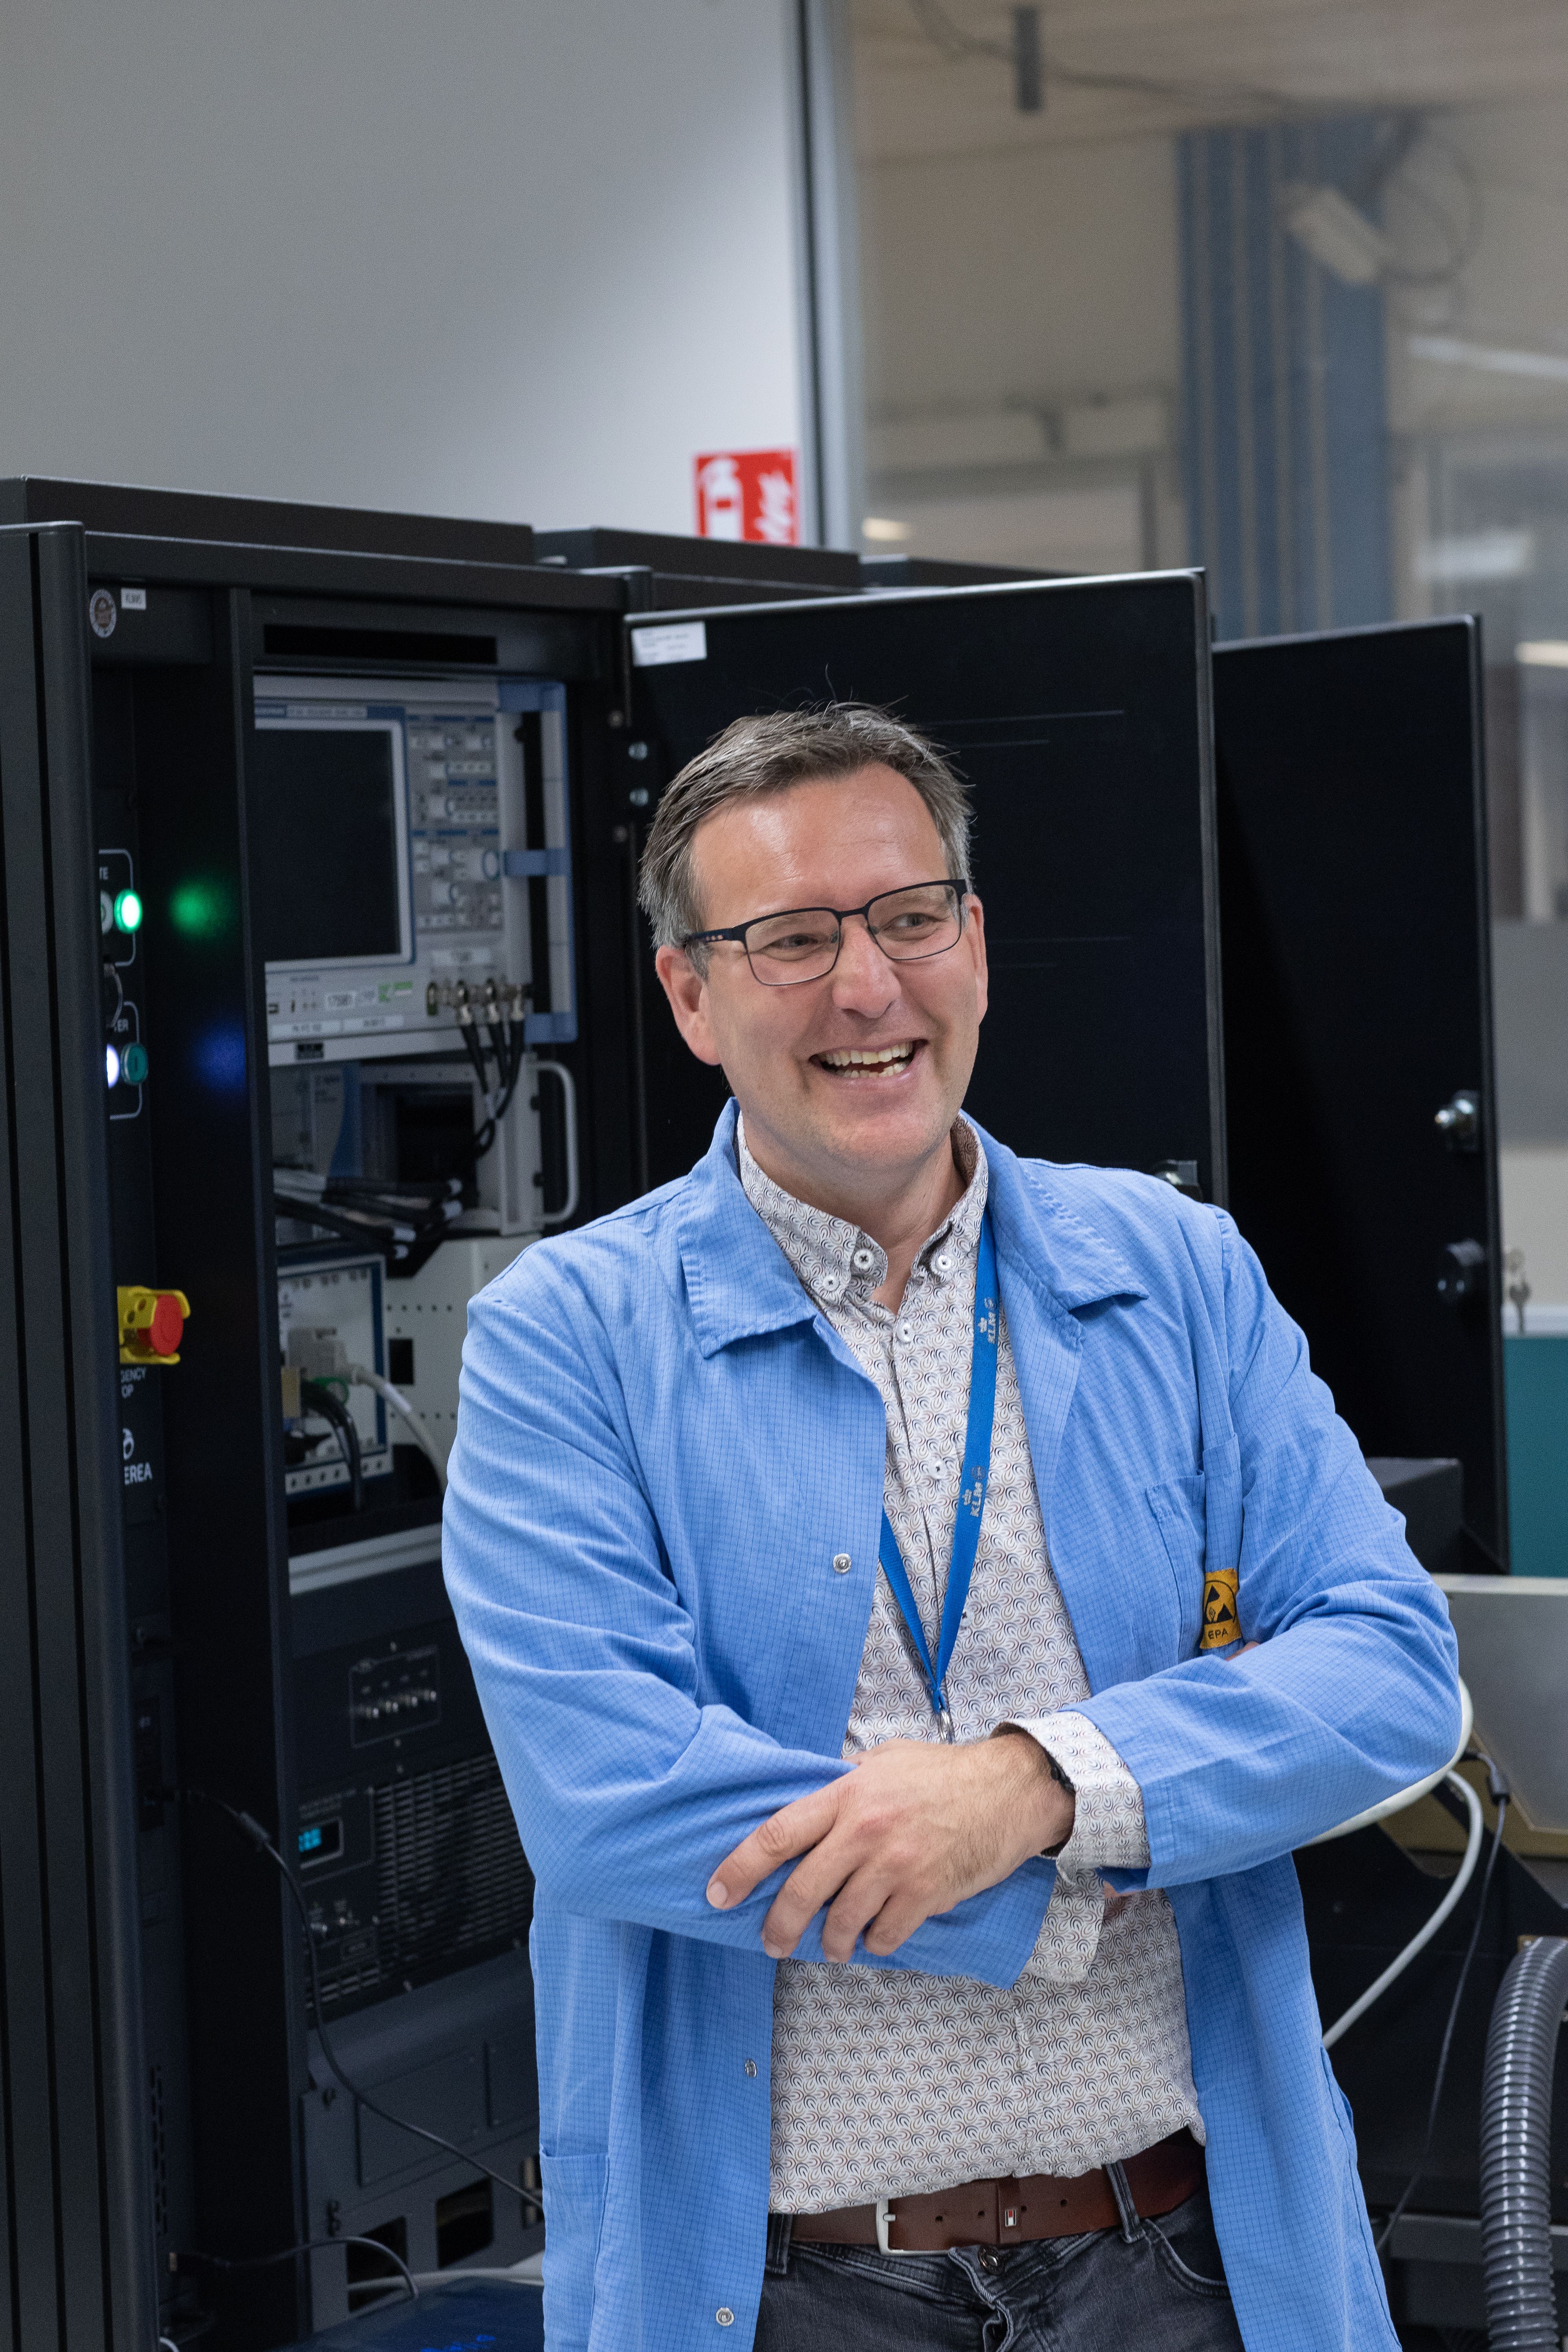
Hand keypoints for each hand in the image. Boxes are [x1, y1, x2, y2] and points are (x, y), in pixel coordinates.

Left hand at [705, 1730, 1073, 1962]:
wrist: (1009, 1790)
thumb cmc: (944, 1773)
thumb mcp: (885, 1760)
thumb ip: (845, 1782)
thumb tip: (810, 1794)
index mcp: (847, 1793)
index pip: (778, 1834)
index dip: (740, 1868)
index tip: (717, 1893)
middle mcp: (865, 1831)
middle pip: (802, 1890)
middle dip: (778, 1926)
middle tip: (771, 1943)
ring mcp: (896, 1865)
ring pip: (842, 1922)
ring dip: (831, 1943)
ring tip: (832, 1946)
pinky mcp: (926, 1893)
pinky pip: (884, 1935)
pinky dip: (876, 1943)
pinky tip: (878, 1936)